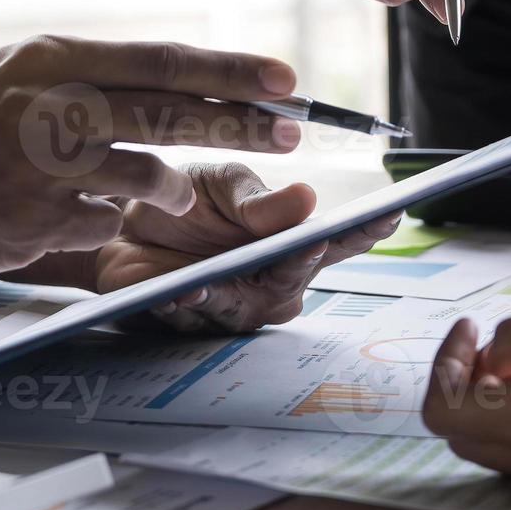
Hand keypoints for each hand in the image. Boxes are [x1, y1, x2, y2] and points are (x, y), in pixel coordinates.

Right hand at [0, 36, 306, 275]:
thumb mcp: (28, 72)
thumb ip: (100, 73)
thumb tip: (195, 77)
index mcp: (56, 58)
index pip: (162, 60)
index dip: (230, 70)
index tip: (286, 81)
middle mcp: (51, 103)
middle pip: (170, 112)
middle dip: (241, 123)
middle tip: (291, 132)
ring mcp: (43, 165)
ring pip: (148, 174)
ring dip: (173, 186)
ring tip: (177, 193)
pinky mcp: (36, 219)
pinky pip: (106, 223)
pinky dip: (111, 222)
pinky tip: (86, 215)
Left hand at [21, 163, 399, 332]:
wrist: (119, 225)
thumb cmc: (185, 201)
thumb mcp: (222, 184)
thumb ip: (258, 201)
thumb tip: (306, 200)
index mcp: (294, 243)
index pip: (340, 239)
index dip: (367, 229)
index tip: (390, 214)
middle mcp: (274, 283)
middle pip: (296, 275)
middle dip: (299, 258)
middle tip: (310, 240)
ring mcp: (236, 310)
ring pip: (242, 304)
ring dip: (230, 290)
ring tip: (216, 275)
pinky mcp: (192, 324)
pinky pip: (194, 318)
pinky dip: (186, 304)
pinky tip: (181, 290)